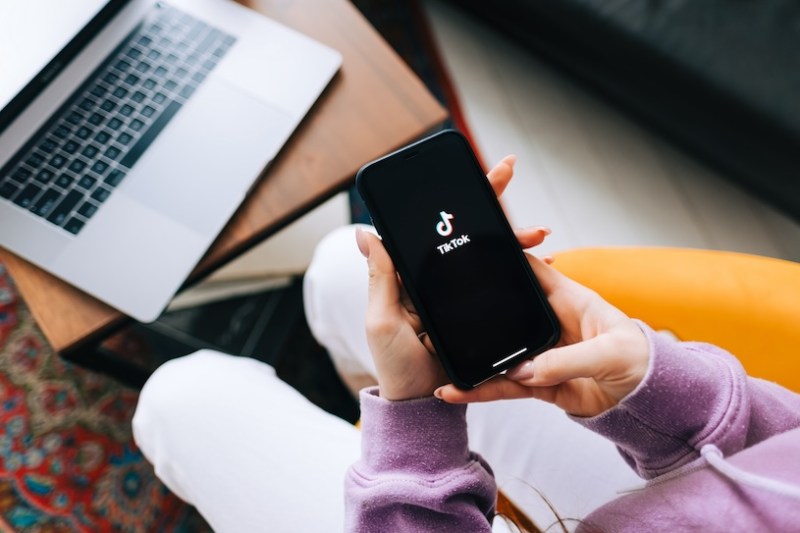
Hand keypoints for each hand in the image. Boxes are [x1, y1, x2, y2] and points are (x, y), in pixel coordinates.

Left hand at [357, 155, 551, 399]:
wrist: (424, 404)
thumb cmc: (395, 364)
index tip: (472, 172)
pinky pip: (501, 288)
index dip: (454, 200)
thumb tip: (366, 233)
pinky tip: (542, 264)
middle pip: (466, 236)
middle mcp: (437, 282)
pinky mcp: (478, 316)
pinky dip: (522, 275)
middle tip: (508, 174)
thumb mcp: (383, 319)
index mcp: (411, 277)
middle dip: (491, 207)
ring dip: (514, 241)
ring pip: (489, 259)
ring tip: (539, 235)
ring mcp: (459, 298)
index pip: (434, 230)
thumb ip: (381, 277)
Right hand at [435, 256, 649, 416]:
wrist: (650, 402)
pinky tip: (459, 392)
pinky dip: (482, 390)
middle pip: (504, 310)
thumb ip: (566, 360)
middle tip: (439, 312)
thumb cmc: (641, 362)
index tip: (471, 250)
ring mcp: (541, 353)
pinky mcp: (539, 382)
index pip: (530, 270)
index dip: (504, 257)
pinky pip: (505, 385)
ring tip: (441, 364)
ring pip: (499, 353)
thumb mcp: (609, 354)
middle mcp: (548, 323)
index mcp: (567, 299)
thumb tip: (522, 371)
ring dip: (472, 359)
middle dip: (473, 310)